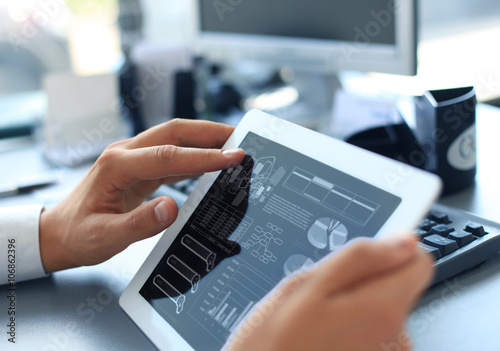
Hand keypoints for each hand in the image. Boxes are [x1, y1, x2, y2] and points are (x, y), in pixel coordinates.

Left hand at [39, 119, 244, 272]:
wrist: (60, 233)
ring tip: (233, 147)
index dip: (203, 156)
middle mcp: (125, 154)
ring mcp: (132, 157)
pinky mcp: (139, 167)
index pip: (168, 155)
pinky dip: (195, 155)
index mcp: (116, 166)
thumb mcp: (105, 237)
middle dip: (210, 133)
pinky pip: (172, 154)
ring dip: (205, 140)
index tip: (232, 158)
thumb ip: (139, 223)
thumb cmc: (78, 235)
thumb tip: (171, 208)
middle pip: (174, 132)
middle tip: (241, 139)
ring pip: (175, 139)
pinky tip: (211, 161)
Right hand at [226, 235, 433, 350]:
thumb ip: (361, 258)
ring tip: (317, 317)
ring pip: (381, 307)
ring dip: (354, 305)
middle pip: (397, 285)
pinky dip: (351, 326)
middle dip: (364, 280)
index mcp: (382, 309)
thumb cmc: (275, 343)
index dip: (390, 250)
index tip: (363, 254)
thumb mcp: (307, 286)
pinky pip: (371, 331)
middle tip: (323, 292)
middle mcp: (396, 337)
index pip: (418, 262)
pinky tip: (322, 334)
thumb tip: (404, 241)